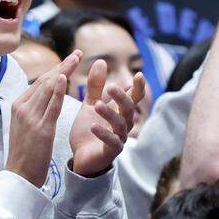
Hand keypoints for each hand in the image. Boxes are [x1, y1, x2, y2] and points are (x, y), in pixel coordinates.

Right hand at [5, 51, 78, 186]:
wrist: (19, 176)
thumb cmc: (24, 154)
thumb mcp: (25, 127)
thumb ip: (33, 111)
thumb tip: (43, 98)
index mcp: (18, 106)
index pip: (39, 83)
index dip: (56, 69)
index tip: (69, 60)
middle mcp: (22, 108)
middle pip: (44, 81)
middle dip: (62, 65)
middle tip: (77, 54)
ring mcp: (30, 118)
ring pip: (48, 88)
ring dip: (64, 71)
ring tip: (76, 59)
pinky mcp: (40, 129)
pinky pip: (50, 106)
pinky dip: (57, 90)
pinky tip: (65, 77)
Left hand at [70, 60, 144, 177]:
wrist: (80, 157)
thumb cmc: (88, 130)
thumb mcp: (90, 104)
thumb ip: (96, 86)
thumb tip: (101, 61)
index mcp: (120, 112)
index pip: (133, 98)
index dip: (138, 87)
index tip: (139, 75)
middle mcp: (123, 125)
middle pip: (128, 109)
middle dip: (121, 98)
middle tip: (111, 87)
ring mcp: (119, 139)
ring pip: (120, 125)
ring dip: (109, 114)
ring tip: (97, 105)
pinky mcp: (111, 152)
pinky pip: (112, 143)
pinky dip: (103, 134)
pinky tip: (93, 126)